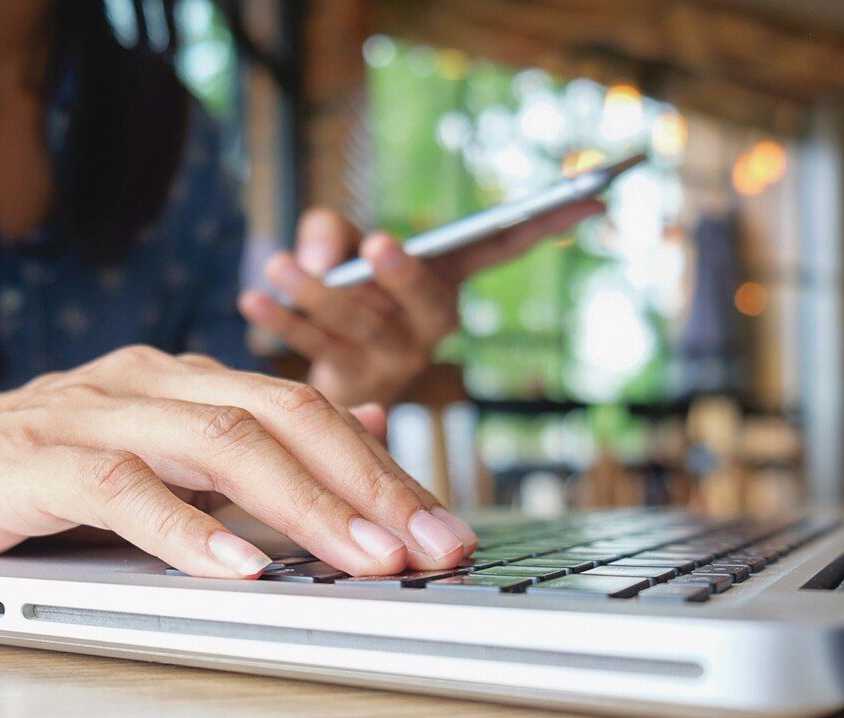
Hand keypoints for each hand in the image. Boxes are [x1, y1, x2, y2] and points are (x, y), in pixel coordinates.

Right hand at [0, 346, 477, 578]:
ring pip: (216, 443)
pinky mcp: (33, 459)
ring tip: (363, 558)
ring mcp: (89, 412)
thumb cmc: (43, 472)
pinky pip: (121, 488)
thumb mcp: (162, 453)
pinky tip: (240, 568)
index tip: (443, 528)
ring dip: (301, 504)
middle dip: (367, 482)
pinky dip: (186, 530)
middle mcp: (149, 381)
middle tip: (431, 545)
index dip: (383, 468)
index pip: (308, 411)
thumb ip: (253, 439)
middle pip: (281, 416)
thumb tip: (365, 421)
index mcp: (185, 378)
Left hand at [239, 200, 605, 406]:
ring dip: (315, 293)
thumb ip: (330, 235)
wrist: (309, 395)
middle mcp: (428, 326)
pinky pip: (313, 353)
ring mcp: (393, 362)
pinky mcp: (351, 388)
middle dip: (406, 273)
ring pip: (359, 326)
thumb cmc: (339, 299)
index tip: (591, 196)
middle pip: (429, 299)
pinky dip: (280, 322)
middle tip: (379, 245)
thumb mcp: (338, 252)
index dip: (544, 224)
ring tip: (275, 264)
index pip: (502, 248)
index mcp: (445, 285)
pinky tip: (252, 299)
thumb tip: (320, 257)